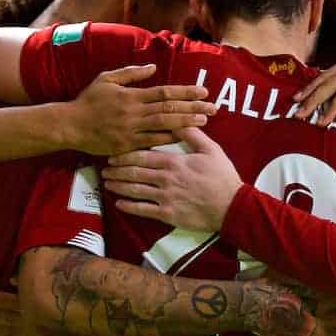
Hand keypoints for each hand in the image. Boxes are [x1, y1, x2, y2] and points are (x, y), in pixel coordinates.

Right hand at [64, 65, 216, 154]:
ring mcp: (131, 130)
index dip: (185, 92)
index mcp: (131, 95)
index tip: (203, 91)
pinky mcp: (126, 145)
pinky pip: (152, 143)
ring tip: (205, 120)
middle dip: (193, 107)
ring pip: (164, 125)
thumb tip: (154, 67)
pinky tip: (184, 136)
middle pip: (169, 109)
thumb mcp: (107, 79)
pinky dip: (168, 139)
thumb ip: (131, 73)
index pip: (164, 92)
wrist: (70, 125)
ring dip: (186, 123)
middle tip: (213, 107)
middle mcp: (134, 112)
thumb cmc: (89, 100)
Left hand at [102, 127, 240, 231]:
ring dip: (118, 186)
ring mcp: (165, 198)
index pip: (142, 156)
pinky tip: (119, 203)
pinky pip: (143, 210)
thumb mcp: (211, 150)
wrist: (232, 207)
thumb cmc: (222, 177)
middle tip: (104, 169)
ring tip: (107, 184)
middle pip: (134, 173)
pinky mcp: (168, 215)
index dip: (125, 155)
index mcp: (174, 162)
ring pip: (135, 190)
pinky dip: (129, 207)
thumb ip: (192, 135)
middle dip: (116, 170)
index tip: (113, 155)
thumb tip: (179, 120)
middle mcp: (165, 179)